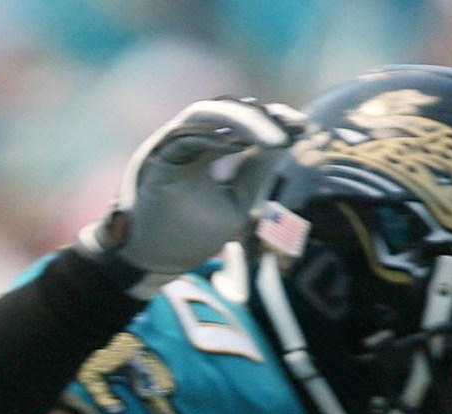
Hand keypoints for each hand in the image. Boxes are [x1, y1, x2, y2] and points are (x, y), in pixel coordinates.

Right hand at [79, 98, 301, 293]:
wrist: (149, 264)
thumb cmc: (187, 236)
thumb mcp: (235, 201)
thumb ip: (255, 170)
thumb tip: (286, 139)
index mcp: (205, 148)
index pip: (241, 123)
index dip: (272, 121)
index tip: (302, 127)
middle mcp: (186, 140)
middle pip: (227, 111)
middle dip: (262, 118)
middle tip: (291, 129)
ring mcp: (168, 145)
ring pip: (206, 115)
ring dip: (241, 122)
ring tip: (272, 138)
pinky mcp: (154, 156)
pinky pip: (183, 134)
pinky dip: (210, 134)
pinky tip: (237, 143)